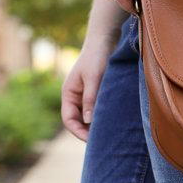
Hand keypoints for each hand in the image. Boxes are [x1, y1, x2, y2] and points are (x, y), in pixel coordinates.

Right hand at [62, 0, 128, 140]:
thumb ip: (90, 99)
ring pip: (88, 117)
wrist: (103, 40)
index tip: (92, 141)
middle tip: (103, 142)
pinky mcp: (94, 93)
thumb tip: (88, 122)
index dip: (78, 132)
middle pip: (78, 121)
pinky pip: (96, 110)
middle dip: (87, 132)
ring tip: (109, 134)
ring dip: (96, 126)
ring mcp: (84, 95)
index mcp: (68, 93)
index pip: (69, 120)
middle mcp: (74, 97)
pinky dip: (102, 117)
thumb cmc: (96, 57)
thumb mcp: (93, 78)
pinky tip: (113, 122)